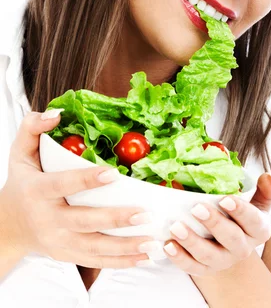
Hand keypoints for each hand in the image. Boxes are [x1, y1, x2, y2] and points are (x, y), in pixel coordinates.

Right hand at [0, 110, 154, 268]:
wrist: (9, 225)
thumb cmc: (22, 182)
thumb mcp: (20, 152)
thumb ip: (33, 128)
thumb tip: (56, 114)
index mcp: (37, 190)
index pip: (63, 185)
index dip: (87, 180)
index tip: (114, 173)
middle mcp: (48, 219)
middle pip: (84, 222)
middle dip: (115, 219)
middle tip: (144, 213)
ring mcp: (58, 241)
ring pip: (94, 248)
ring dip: (124, 247)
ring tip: (151, 241)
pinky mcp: (67, 255)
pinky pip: (96, 262)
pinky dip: (121, 262)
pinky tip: (144, 257)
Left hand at [162, 172, 270, 275]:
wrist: (231, 245)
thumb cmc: (242, 216)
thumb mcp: (257, 202)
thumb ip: (265, 189)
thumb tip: (269, 178)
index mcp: (258, 230)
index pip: (253, 221)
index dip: (240, 211)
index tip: (225, 199)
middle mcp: (242, 248)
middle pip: (231, 238)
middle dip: (214, 223)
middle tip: (196, 208)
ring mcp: (223, 261)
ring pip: (208, 255)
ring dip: (191, 242)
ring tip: (176, 227)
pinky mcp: (204, 269)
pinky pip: (191, 267)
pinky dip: (179, 258)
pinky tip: (168, 245)